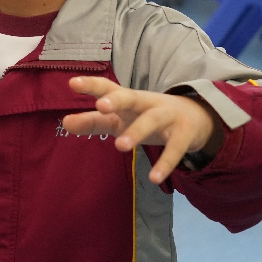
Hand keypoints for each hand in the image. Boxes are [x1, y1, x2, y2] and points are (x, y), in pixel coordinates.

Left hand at [62, 77, 222, 183]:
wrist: (195, 117)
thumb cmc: (145, 115)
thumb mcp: (119, 119)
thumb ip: (93, 121)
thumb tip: (65, 122)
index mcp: (128, 98)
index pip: (107, 88)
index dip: (91, 85)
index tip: (72, 83)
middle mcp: (146, 103)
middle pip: (131, 97)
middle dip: (117, 100)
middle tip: (101, 106)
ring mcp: (166, 116)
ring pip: (152, 120)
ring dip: (137, 132)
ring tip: (119, 146)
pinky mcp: (184, 134)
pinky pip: (175, 148)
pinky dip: (165, 162)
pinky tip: (154, 178)